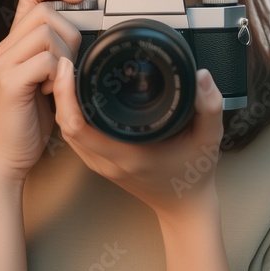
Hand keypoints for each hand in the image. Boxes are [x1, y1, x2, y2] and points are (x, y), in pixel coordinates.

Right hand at [0, 0, 83, 184]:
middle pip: (45, 12)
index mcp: (14, 44)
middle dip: (70, 32)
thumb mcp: (46, 80)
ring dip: (64, 55)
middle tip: (70, 62)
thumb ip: (56, 55)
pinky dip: (57, 75)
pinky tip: (50, 91)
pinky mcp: (9, 82)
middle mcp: (5, 48)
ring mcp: (4, 64)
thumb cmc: (30, 120)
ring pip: (46, 33)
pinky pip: (45, 61)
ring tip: (58, 80)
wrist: (9, 157)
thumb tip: (84, 32)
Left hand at [51, 59, 225, 217]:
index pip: (79, 125)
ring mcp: (102, 165)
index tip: (69, 68)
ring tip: (68, 74)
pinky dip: (71, 115)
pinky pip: (76, 137)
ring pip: (67, 131)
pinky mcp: (101, 164)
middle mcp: (109, 161)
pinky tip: (77, 97)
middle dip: (59, 92)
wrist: (185, 206)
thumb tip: (202, 76)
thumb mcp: (209, 138)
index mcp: (128, 154)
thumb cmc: (194, 176)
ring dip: (62, 103)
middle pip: (66, 125)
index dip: (67, 94)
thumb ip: (210, 105)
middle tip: (65, 63)